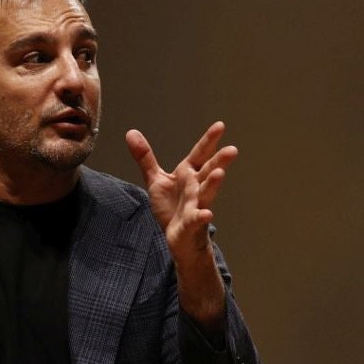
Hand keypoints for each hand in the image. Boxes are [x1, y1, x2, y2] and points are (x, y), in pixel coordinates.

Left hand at [126, 121, 236, 262]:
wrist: (178, 238)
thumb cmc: (172, 208)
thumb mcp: (156, 180)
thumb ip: (146, 157)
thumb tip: (131, 132)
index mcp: (188, 174)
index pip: (200, 154)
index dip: (209, 140)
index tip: (220, 125)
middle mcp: (196, 187)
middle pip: (209, 171)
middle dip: (220, 161)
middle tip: (232, 149)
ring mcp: (196, 205)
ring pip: (206, 193)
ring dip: (213, 184)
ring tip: (220, 174)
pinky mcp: (191, 223)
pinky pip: (196, 219)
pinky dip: (201, 216)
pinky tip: (207, 214)